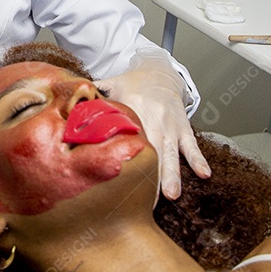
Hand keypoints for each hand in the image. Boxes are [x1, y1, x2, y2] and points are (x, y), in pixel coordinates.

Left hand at [95, 54, 210, 199]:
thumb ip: (92, 98)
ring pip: (173, 153)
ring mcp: (171, 125)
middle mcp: (155, 119)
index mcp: (135, 109)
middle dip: (151, 177)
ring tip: (172, 194)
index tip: (118, 180)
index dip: (125, 158)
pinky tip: (204, 174)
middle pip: (153, 151)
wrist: (161, 71)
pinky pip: (192, 145)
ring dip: (173, 175)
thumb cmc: (133, 83)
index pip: (129, 137)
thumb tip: (66, 106)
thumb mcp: (111, 85)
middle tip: (148, 200)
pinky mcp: (184, 127)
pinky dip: (198, 159)